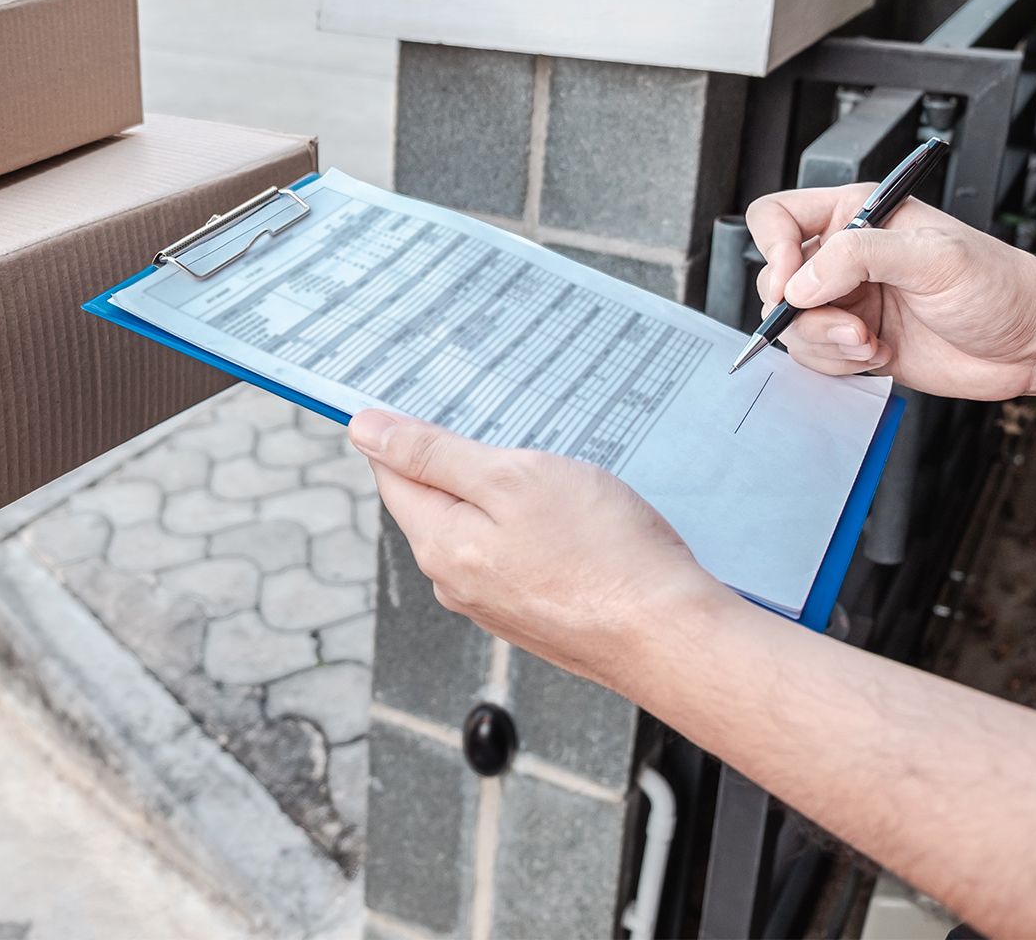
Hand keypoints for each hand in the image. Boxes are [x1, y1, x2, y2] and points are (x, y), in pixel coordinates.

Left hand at [349, 409, 732, 689]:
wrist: (671, 635)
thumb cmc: (604, 555)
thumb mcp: (511, 479)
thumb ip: (433, 454)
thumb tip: (365, 431)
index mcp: (440, 545)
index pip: (393, 474)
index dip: (402, 432)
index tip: (424, 401)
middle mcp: (456, 582)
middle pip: (434, 501)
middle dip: (457, 461)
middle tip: (505, 429)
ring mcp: (495, 603)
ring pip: (478, 528)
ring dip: (500, 495)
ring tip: (549, 473)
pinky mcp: (533, 613)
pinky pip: (513, 555)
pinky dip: (530, 527)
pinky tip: (568, 517)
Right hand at [745, 187, 1035, 400]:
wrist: (1032, 343)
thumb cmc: (1000, 286)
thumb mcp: (933, 256)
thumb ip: (860, 257)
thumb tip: (800, 283)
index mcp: (856, 216)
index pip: (777, 217)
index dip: (773, 247)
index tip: (795, 281)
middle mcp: (843, 257)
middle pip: (775, 280)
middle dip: (804, 311)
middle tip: (850, 324)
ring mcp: (846, 302)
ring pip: (789, 325)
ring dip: (825, 343)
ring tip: (871, 344)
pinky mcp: (853, 342)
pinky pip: (812, 356)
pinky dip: (838, 363)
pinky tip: (879, 355)